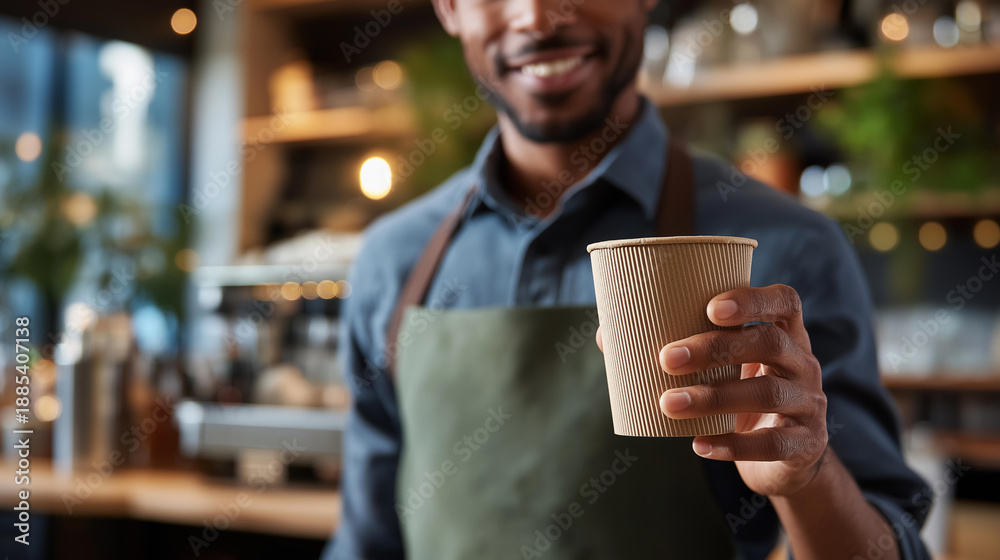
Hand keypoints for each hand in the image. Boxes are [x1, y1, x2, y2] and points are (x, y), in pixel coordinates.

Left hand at [595, 285, 827, 496]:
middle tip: (666, 358)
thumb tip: (607, 336)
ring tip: (668, 403)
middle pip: (768, 344)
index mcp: (785, 334)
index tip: (710, 307)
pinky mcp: (806, 443)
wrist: (786, 460)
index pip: (784, 302)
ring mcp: (809, 403)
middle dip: (714, 348)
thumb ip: (678, 348)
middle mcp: (804, 363)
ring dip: (713, 397)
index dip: (752, 299)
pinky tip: (698, 445)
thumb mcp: (721, 371)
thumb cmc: (740, 398)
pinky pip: (772, 443)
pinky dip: (733, 445)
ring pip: (766, 392)